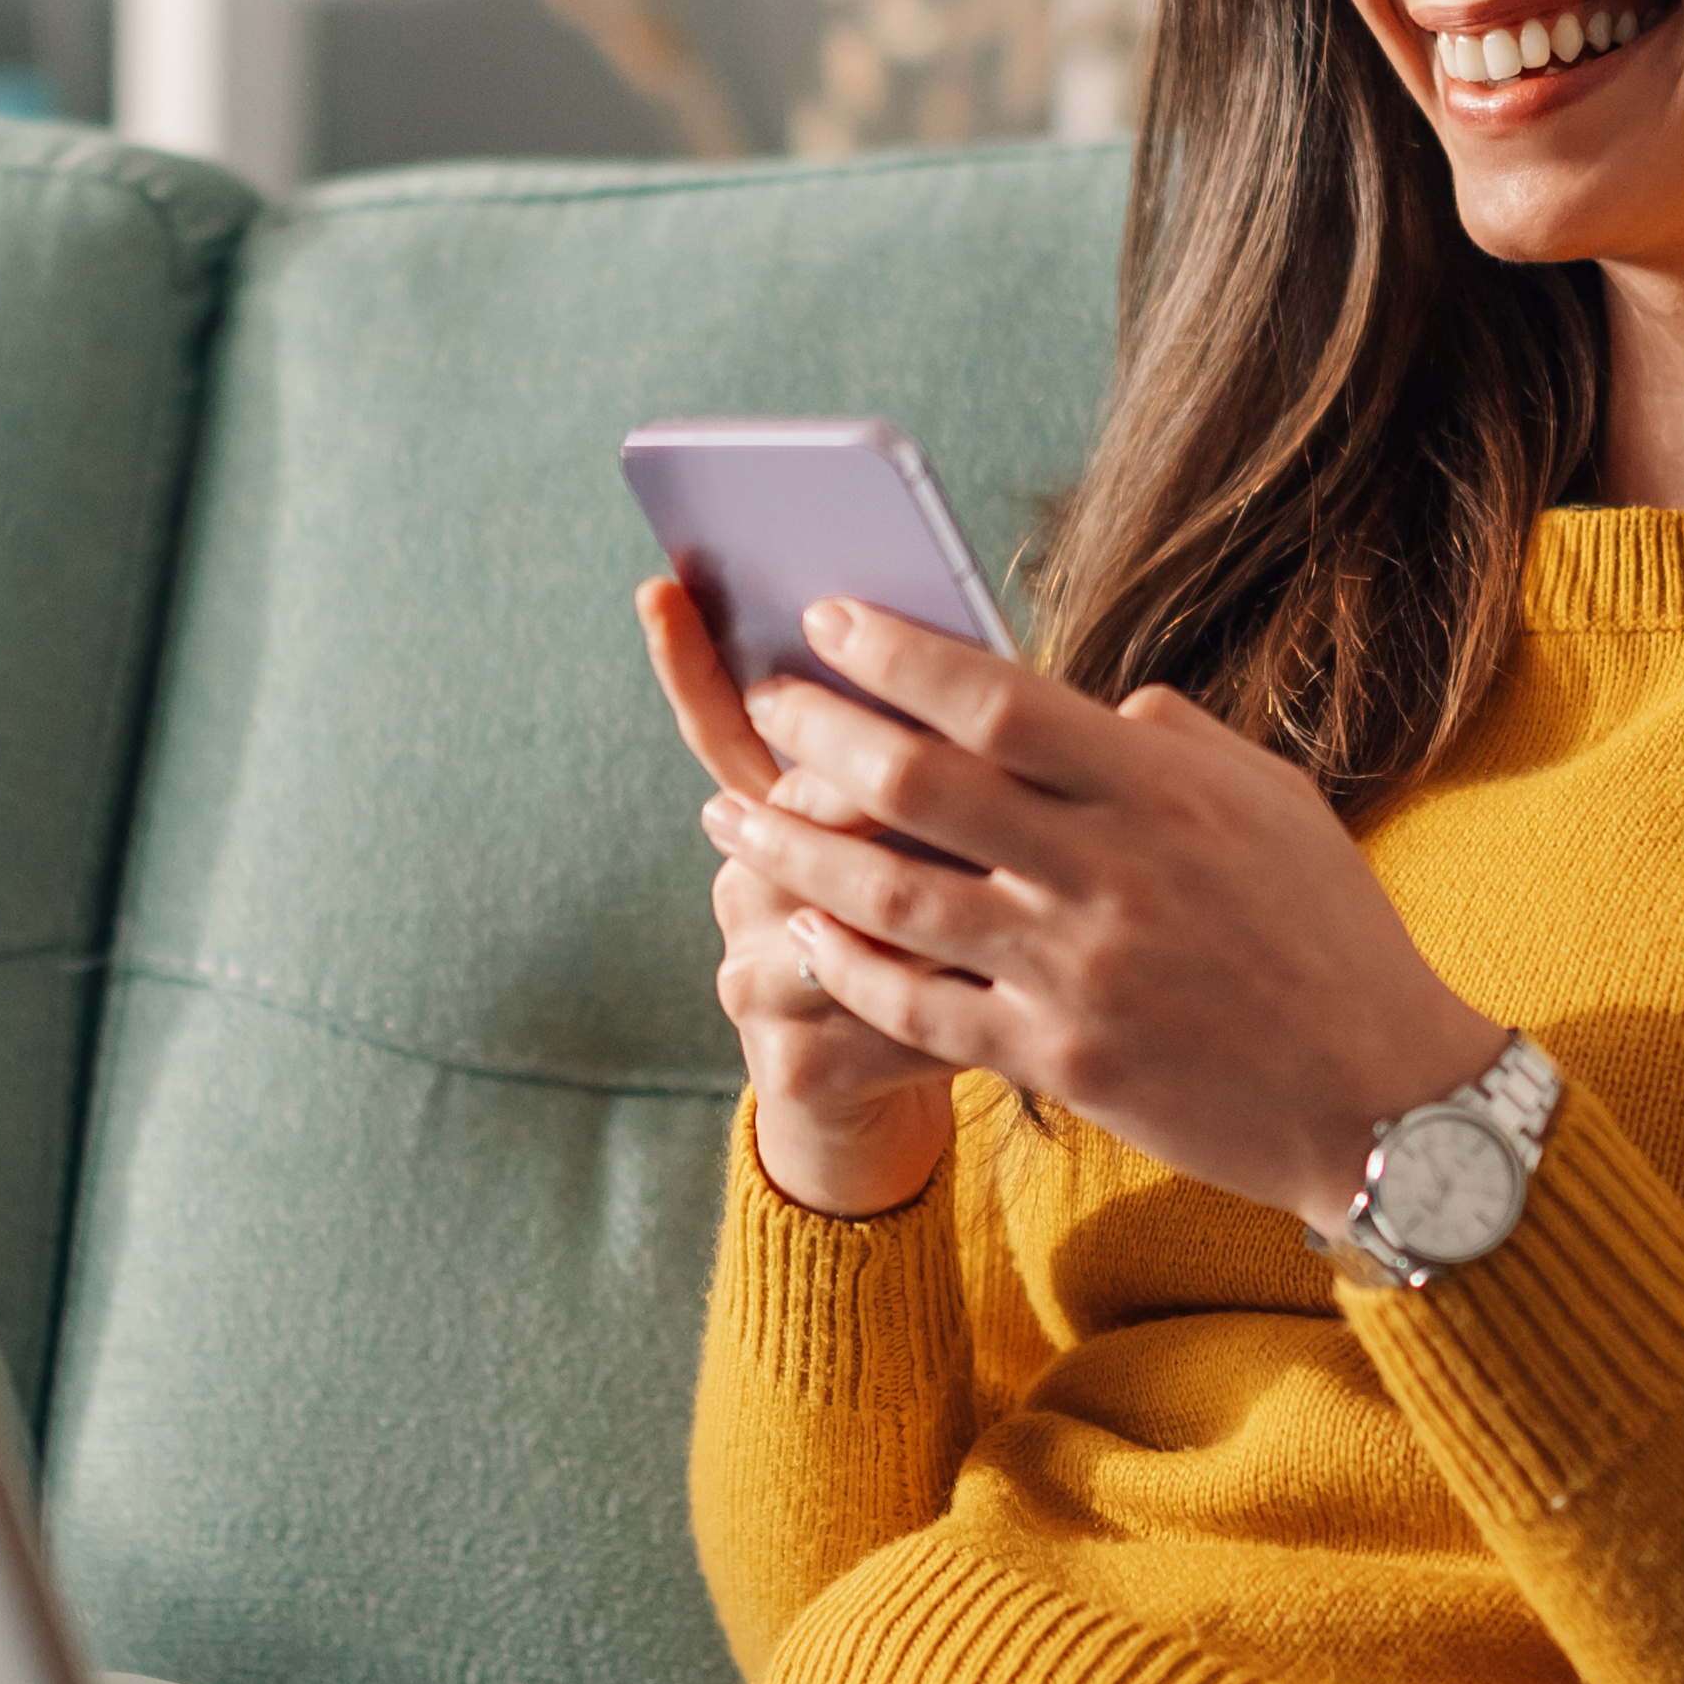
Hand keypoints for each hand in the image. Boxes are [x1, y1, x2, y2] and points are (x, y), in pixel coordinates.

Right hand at [636, 578, 957, 1216]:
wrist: (891, 1096)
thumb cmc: (944, 940)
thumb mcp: (938, 840)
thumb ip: (945, 756)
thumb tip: (990, 654)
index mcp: (772, 817)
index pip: (725, 726)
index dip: (690, 662)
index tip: (666, 587)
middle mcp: (744, 888)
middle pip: (793, 812)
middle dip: (881, 786)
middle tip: (967, 769)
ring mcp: (752, 977)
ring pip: (842, 917)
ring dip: (938, 902)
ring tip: (1017, 889)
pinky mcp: (791, 1066)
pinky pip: (879, 1022)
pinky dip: (956, 1008)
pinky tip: (1016, 1001)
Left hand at [690, 597, 1508, 1234]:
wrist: (1382, 1101)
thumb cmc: (1332, 935)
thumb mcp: (1274, 804)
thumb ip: (1175, 743)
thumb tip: (1096, 698)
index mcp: (1161, 791)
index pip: (1000, 697)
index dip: (899, 653)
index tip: (828, 620)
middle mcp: (1110, 874)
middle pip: (924, 785)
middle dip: (821, 737)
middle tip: (763, 705)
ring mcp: (1078, 973)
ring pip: (896, 897)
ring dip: (799, 852)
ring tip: (734, 817)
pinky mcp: (1060, 1062)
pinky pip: (920, 1008)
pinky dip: (847, 965)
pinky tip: (797, 932)